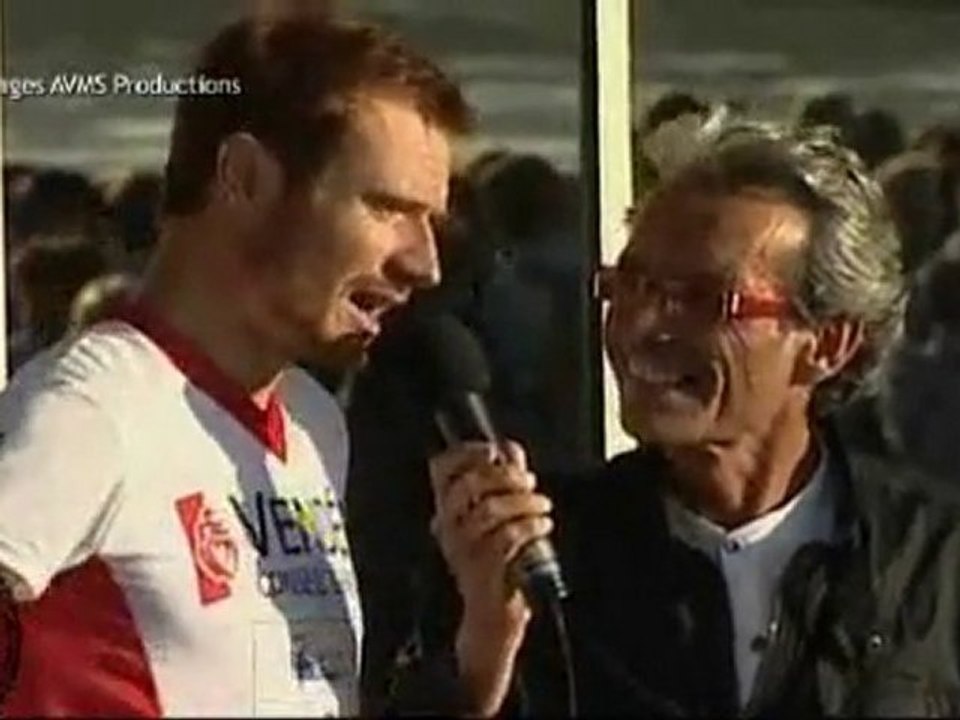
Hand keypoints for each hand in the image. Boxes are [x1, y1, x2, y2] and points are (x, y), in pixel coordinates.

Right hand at [428, 440, 552, 715]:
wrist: (492, 619)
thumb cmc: (496, 566)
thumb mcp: (497, 520)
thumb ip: (503, 481)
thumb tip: (509, 448)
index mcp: (447, 512)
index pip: (441, 470)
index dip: (467, 452)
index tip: (493, 450)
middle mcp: (448, 529)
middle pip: (468, 484)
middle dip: (505, 476)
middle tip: (529, 482)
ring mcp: (463, 550)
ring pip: (489, 509)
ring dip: (523, 501)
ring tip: (542, 506)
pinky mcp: (483, 569)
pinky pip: (507, 536)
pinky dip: (530, 525)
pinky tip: (543, 527)